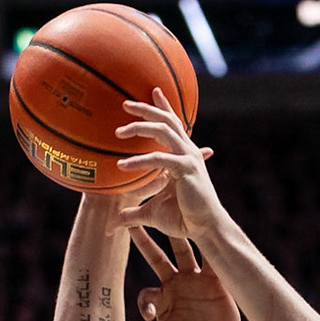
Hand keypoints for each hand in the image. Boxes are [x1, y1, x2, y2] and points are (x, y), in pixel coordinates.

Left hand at [101, 230, 243, 320]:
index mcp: (162, 300)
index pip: (145, 291)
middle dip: (145, 240)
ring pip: (184, 251)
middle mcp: (177, 286)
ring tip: (171, 212)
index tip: (148, 317)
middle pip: (158, 257)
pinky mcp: (215, 281)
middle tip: (132, 221)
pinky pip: (210, 259)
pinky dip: (209, 246)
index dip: (144, 301)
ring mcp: (196, 281)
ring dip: (177, 234)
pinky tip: (204, 230)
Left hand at [111, 89, 226, 238]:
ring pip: (163, 130)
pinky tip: (122, 166)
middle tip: (125, 104)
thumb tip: (114, 222)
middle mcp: (188, 151)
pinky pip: (159, 158)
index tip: (153, 91)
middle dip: (146, 108)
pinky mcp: (186, 168)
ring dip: (140, 126)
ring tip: (118, 133)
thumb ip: (132, 213)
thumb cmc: (183, 220)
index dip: (163, 106)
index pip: (173, 124)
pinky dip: (139, 161)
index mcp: (184, 155)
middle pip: (166, 120)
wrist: (205, 228)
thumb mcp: (152, 213)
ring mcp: (188, 157)